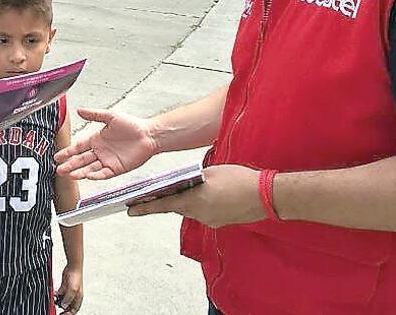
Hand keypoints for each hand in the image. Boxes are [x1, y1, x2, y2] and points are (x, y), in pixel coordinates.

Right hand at [55, 108, 156, 179]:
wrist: (148, 135)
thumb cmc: (132, 125)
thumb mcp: (111, 116)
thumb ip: (94, 114)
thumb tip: (79, 110)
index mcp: (97, 139)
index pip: (78, 147)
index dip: (68, 152)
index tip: (58, 156)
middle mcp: (100, 151)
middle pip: (81, 160)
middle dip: (70, 165)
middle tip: (59, 169)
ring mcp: (108, 161)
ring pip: (90, 168)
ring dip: (80, 172)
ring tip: (70, 175)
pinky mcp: (117, 168)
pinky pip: (104, 173)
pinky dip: (96, 175)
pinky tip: (88, 176)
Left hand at [55, 266, 82, 313]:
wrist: (72, 267)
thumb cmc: (76, 276)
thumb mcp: (72, 289)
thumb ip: (68, 298)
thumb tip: (64, 305)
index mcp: (78, 298)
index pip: (74, 310)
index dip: (68, 314)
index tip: (62, 314)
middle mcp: (73, 296)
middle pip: (68, 307)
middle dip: (63, 309)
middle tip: (57, 311)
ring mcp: (68, 292)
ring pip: (63, 301)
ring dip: (58, 302)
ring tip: (54, 302)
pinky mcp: (64, 288)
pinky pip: (59, 294)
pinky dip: (56, 296)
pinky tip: (54, 295)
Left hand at [127, 164, 264, 227]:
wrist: (267, 196)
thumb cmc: (239, 179)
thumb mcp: (212, 172)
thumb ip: (195, 179)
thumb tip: (185, 183)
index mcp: (194, 201)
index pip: (163, 205)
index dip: (145, 207)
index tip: (129, 209)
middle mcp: (199, 214)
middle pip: (176, 207)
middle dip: (165, 200)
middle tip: (149, 197)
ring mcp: (210, 220)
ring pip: (191, 209)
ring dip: (186, 201)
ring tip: (189, 188)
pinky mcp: (220, 222)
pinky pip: (204, 212)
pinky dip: (201, 204)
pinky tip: (209, 195)